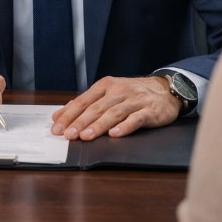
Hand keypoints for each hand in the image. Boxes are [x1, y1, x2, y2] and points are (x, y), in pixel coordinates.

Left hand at [50, 76, 180, 139]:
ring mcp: (134, 100)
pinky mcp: (149, 111)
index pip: (83, 100)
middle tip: (68, 134)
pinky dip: (125, 127)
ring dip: (98, 126)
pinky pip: (136, 119)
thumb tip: (59, 115)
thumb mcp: (108, 93)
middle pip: (96, 107)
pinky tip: (115, 134)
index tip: (57, 127)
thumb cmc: (131, 94)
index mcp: (105, 85)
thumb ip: (85, 104)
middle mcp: (119, 91)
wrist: (164, 89)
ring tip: (86, 136)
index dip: (69, 114)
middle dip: (80, 122)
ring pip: (113, 113)